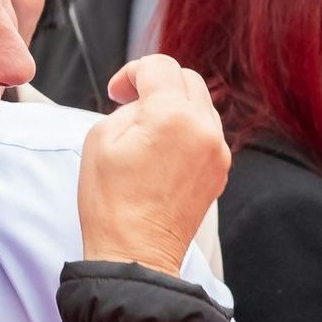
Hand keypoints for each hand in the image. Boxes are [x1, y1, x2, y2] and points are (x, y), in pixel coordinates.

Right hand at [79, 55, 228, 275]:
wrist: (136, 255)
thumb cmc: (111, 204)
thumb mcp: (100, 138)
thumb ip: (128, 106)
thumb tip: (144, 102)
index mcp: (172, 116)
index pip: (160, 66)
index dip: (133, 72)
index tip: (118, 92)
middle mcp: (203, 129)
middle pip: (187, 78)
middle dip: (158, 83)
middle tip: (132, 103)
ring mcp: (217, 151)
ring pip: (201, 104)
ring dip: (175, 105)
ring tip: (147, 130)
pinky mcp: (220, 170)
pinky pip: (207, 132)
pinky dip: (188, 129)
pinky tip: (164, 150)